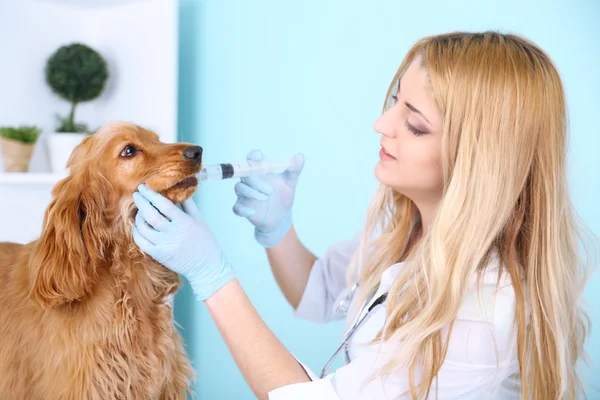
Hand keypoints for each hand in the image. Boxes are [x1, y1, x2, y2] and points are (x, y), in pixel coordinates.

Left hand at [132, 184, 234, 300]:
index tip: (144, 187)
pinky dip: (137, 232)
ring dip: (138, 217)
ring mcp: (164, 246)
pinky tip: (138, 226)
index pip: (163, 205)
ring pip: (143, 228)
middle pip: (150, 215)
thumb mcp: (200, 220)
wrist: (206, 267)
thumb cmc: (206, 242)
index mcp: (184, 222)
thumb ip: (188, 205)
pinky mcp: (158, 255)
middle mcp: (173, 233)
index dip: (151, 195)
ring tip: (139, 210)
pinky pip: (141, 242)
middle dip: (141, 202)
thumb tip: (178, 190)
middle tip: (136, 194)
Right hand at [232, 149, 303, 247]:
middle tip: (270, 190)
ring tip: (266, 198)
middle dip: (256, 181)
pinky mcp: (243, 207)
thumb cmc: (283, 197)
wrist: (280, 218)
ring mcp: (245, 194)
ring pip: (239, 188)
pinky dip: (242, 209)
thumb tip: (300, 156)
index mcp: (260, 172)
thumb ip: (294, 170)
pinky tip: (252, 211)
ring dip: (251, 193)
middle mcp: (250, 181)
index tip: (258, 157)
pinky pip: (236, 207)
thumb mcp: (290, 183)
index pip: (252, 159)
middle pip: (245, 174)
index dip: (253, 156)